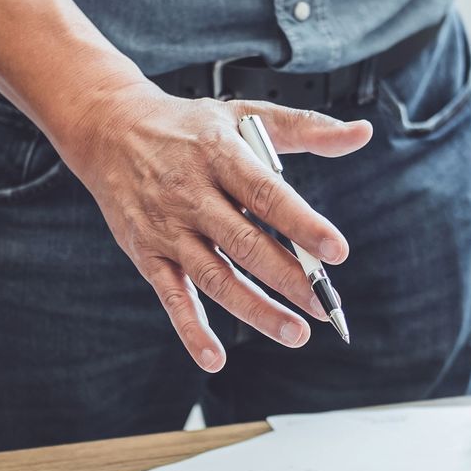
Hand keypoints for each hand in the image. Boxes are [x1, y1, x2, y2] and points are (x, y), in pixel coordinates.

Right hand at [57, 87, 372, 369]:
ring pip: (214, 276)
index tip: (336, 250)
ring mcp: (168, 228)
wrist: (109, 131)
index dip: (302, 223)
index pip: (266, 194)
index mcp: (220, 156)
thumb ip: (306, 127)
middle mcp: (191, 194)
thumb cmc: (188, 127)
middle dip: (288, 277)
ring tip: (294, 333)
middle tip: (323, 304)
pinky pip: (171, 297)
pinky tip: (214, 357)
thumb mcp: (244, 114)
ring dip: (254, 309)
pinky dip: (190, 329)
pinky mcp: (148, 254)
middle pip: (245, 243)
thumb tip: (361, 134)